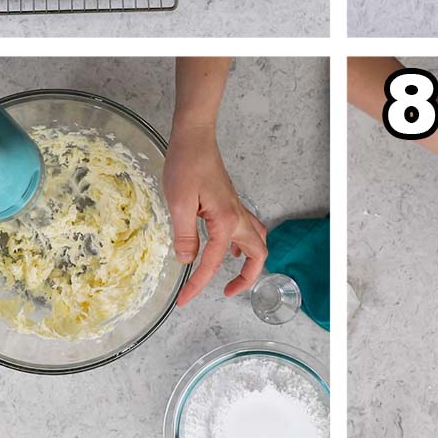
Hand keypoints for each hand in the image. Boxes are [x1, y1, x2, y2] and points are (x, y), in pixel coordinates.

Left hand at [163, 123, 267, 305]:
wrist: (195, 138)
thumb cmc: (187, 164)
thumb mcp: (179, 203)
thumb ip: (185, 235)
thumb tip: (187, 260)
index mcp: (226, 220)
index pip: (212, 261)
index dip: (197, 284)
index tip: (184, 299)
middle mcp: (237, 217)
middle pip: (258, 255)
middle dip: (246, 279)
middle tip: (225, 292)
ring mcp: (237, 209)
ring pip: (258, 241)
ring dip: (251, 262)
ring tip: (231, 276)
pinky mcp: (230, 204)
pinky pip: (247, 230)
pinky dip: (243, 246)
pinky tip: (228, 249)